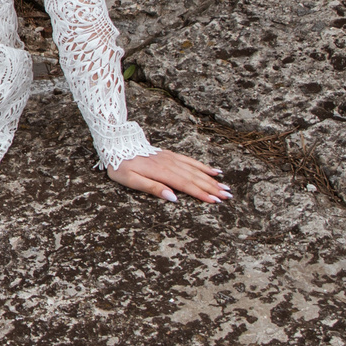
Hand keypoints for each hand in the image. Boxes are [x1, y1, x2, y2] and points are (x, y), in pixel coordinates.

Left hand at [108, 149, 229, 203]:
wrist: (117, 144)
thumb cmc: (121, 166)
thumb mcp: (130, 180)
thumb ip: (152, 188)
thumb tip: (173, 198)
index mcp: (161, 172)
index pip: (186, 185)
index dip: (201, 194)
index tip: (216, 201)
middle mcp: (170, 164)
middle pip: (195, 178)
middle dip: (212, 187)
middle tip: (228, 196)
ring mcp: (171, 158)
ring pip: (195, 170)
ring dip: (211, 179)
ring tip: (225, 186)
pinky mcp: (170, 155)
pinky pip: (190, 161)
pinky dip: (203, 166)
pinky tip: (213, 171)